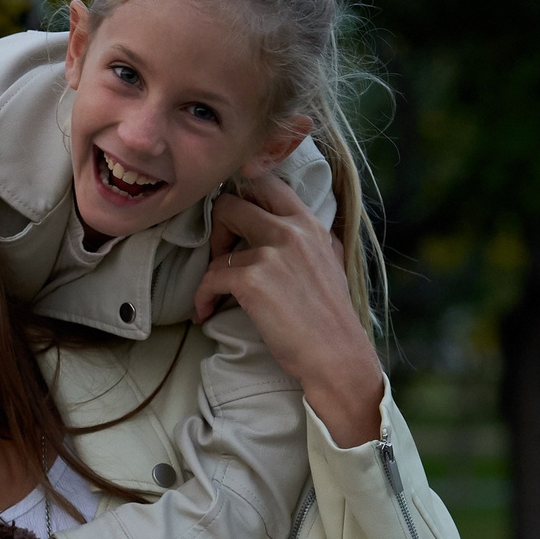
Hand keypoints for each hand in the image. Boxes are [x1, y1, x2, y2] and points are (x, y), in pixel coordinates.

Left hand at [192, 173, 384, 445]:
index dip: (239, 198)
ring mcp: (272, 252)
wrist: (337, 355)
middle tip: (219, 257)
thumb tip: (282, 226)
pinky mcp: (253, 278)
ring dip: (209, 275)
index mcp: (309, 223)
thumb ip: (306, 239)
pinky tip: (206, 313)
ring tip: (214, 298)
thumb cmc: (329, 318)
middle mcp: (292, 230)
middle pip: (231, 203)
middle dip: (216, 229)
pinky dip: (202, 298)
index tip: (230, 223)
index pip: (266, 184)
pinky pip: (210, 279)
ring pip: (217, 251)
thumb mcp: (328, 262)